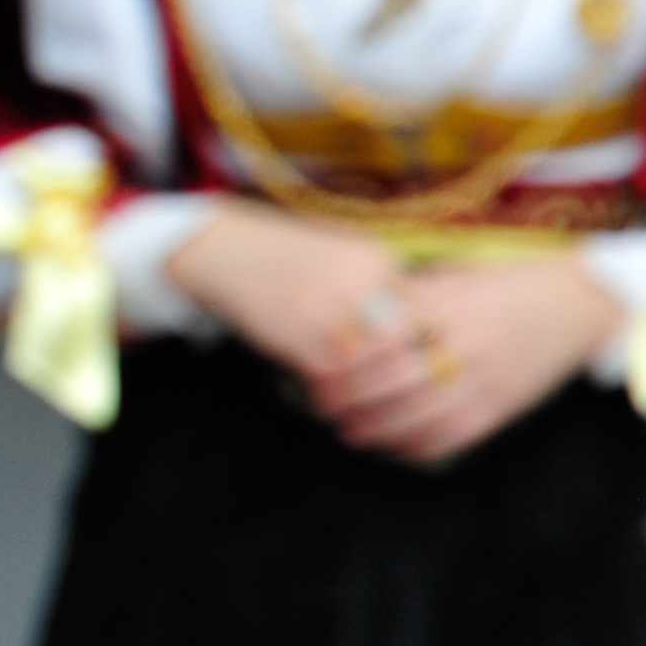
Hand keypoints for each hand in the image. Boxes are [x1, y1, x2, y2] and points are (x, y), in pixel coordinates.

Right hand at [160, 199, 415, 388]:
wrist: (224, 250)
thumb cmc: (285, 257)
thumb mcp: (341, 255)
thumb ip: (379, 283)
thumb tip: (416, 331)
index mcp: (375, 258)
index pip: (421, 310)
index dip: (421, 342)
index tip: (412, 361)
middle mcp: (358, 282)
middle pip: (402, 340)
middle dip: (399, 368)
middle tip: (392, 387)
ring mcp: (330, 310)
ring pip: (370, 362)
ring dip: (365, 384)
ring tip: (354, 395)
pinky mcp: (302, 336)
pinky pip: (333, 374)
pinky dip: (330, 388)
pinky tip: (320, 390)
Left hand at [304, 256, 622, 465]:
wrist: (578, 301)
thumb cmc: (505, 285)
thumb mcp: (456, 278)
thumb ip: (410, 296)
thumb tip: (353, 313)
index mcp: (449, 306)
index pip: (385, 338)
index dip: (347, 359)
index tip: (320, 367)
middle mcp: (467, 342)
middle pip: (396, 380)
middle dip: (353, 398)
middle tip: (323, 406)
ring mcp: (488, 377)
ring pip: (422, 415)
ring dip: (378, 429)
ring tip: (348, 432)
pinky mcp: (505, 404)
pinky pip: (455, 435)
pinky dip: (420, 446)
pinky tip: (394, 446)